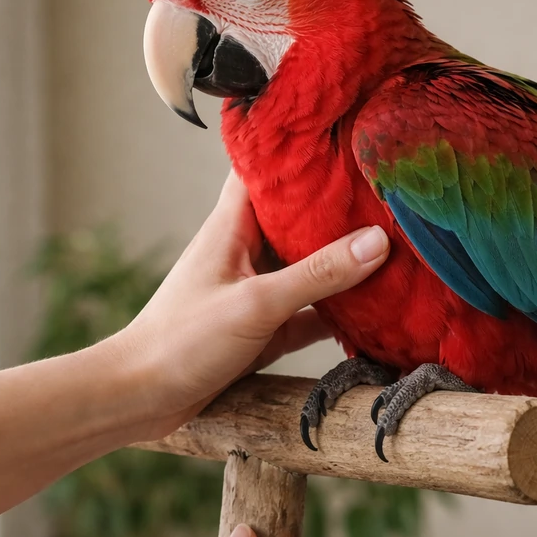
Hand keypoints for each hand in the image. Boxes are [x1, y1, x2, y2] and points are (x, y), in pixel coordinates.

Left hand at [109, 171, 389, 440]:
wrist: (140, 398)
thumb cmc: (182, 340)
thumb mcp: (257, 303)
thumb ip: (318, 274)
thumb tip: (378, 241)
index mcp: (232, 225)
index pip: (266, 170)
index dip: (302, 152)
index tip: (346, 138)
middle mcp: (245, 250)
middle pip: (298, 218)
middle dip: (338, 210)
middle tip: (390, 195)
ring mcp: (255, 289)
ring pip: (308, 266)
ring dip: (343, 264)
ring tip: (396, 247)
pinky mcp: (263, 327)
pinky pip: (309, 311)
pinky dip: (337, 311)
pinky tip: (375, 310)